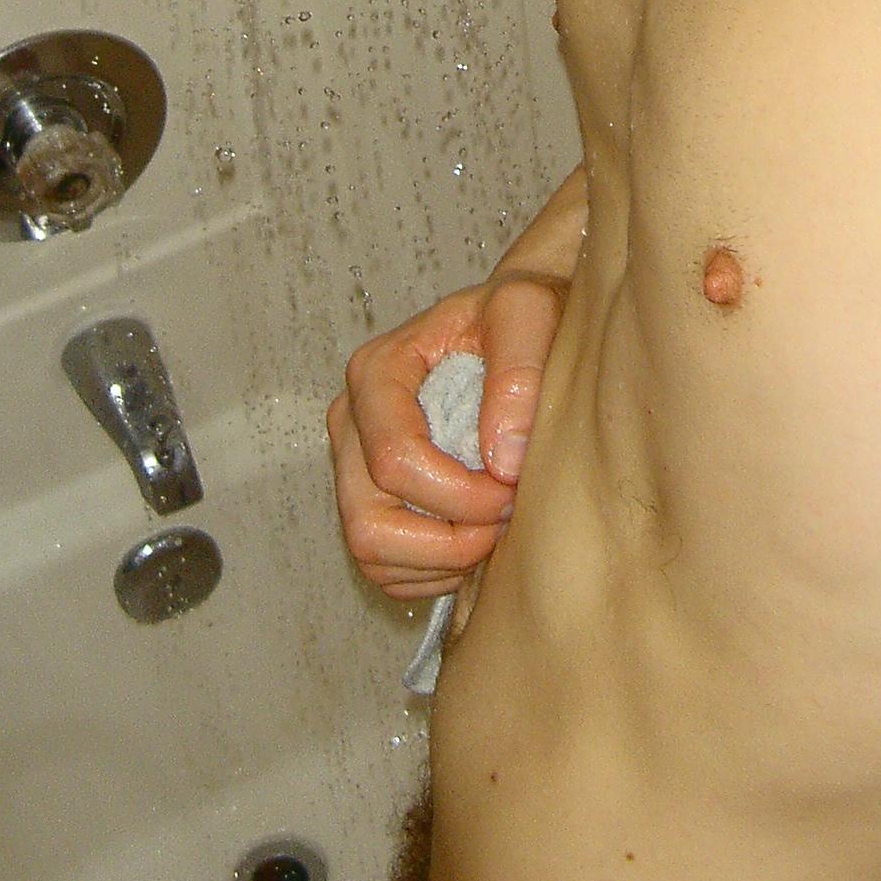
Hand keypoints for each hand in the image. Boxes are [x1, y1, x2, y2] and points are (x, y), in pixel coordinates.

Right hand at [326, 267, 568, 602]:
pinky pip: (385, 568)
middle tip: (508, 514)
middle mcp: (352, 422)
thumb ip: (519, 369)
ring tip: (496, 524)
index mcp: (377, 372)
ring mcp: (354, 467)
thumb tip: (502, 458)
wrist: (516, 326)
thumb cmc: (517, 315)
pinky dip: (434, 569)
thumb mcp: (528, 311)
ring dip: (442, 558)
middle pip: (371, 520)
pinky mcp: (371, 502)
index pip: (394, 460)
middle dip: (450, 536)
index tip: (512, 486)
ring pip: (372, 552)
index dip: (458, 494)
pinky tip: (477, 535)